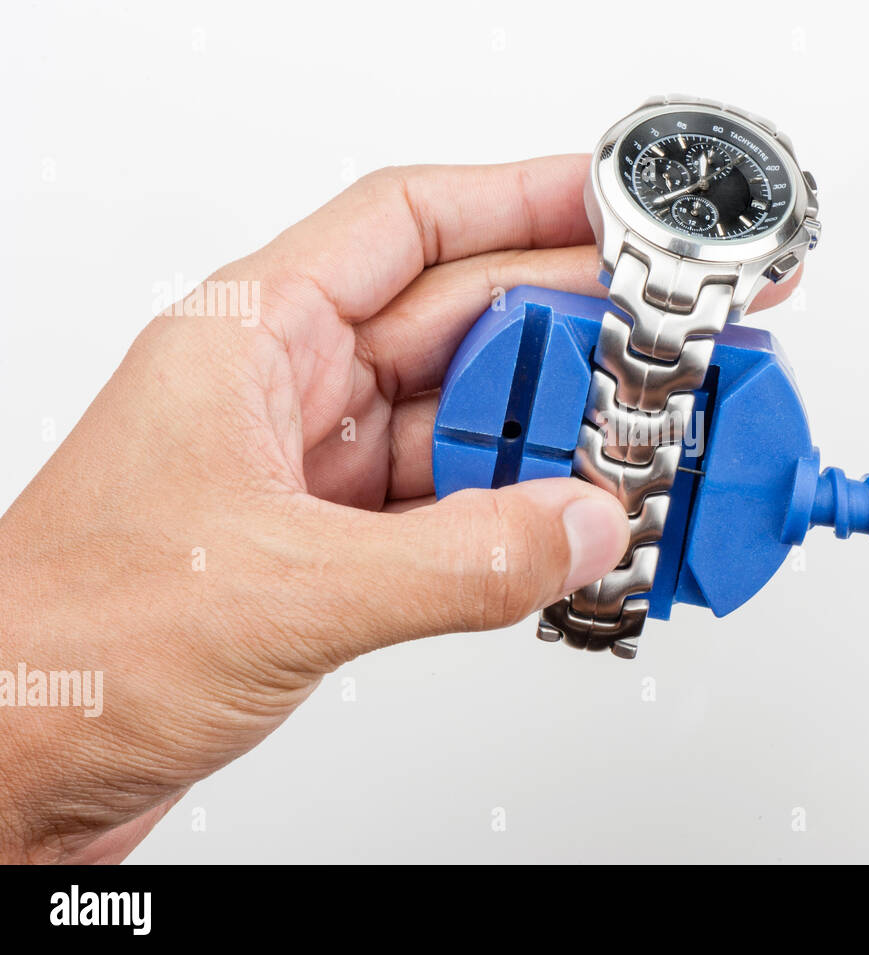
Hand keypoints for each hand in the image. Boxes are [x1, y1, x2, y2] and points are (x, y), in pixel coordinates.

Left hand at [0, 155, 800, 862]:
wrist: (5, 772)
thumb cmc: (63, 653)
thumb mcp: (283, 591)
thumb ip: (456, 559)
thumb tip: (580, 524)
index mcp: (252, 342)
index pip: (408, 225)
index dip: (522, 198)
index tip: (616, 204)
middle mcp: (288, 395)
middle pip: (463, 324)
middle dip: (574, 328)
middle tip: (672, 338)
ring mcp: (316, 474)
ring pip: (469, 422)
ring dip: (556, 436)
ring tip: (644, 444)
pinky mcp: (334, 549)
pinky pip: (458, 507)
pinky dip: (522, 518)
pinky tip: (577, 526)